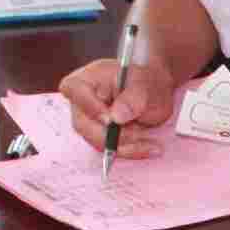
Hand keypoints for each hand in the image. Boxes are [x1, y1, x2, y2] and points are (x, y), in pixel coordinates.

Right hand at [59, 56, 176, 158]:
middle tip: (140, 133)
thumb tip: (115, 117)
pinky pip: (109, 151)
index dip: (90, 107)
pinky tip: (150, 147)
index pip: (74, 90)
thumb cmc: (146, 82)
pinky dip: (130, 150)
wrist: (154, 95)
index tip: (110, 120)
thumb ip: (132, 99)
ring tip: (151, 138)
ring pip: (98, 142)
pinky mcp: (99, 137)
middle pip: (84, 125)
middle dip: (114, 134)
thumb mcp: (144, 85)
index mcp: (86, 78)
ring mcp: (88, 122)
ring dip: (127, 144)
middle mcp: (81, 102)